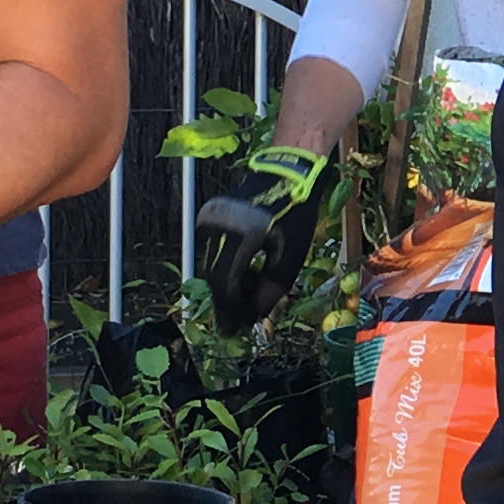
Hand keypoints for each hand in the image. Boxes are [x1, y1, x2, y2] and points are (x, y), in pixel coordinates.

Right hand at [193, 142, 334, 327]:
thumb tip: (253, 316)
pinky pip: (213, 251)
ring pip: (211, 265)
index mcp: (238, 236)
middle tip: (240, 321)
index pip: (224, 284)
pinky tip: (245, 275)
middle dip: (228, 301)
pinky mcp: (209, 216)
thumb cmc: (295, 213)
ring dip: (228, 285)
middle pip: (214, 276)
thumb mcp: (290, 256)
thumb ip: (270, 289)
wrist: (287, 172)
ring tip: (248, 297)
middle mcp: (215, 227)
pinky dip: (227, 267)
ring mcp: (208, 220)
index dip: (229, 310)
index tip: (234, 331)